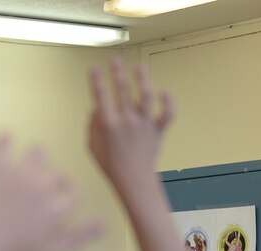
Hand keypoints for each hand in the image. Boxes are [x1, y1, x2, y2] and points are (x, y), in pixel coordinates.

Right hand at [88, 58, 172, 190]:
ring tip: (140, 67)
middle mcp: (127, 121)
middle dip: (118, 72)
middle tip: (116, 59)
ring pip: (146, 96)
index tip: (94, 68)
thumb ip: (92, 127)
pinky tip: (165, 92)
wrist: (133, 181)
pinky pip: (167, 114)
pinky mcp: (158, 130)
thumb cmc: (111, 166)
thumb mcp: (93, 148)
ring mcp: (144, 124)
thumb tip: (95, 109)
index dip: (96, 80)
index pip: (101, 96)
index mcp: (108, 125)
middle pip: (123, 90)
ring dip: (143, 79)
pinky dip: (169, 103)